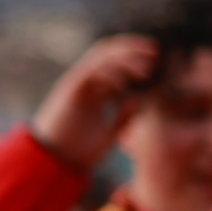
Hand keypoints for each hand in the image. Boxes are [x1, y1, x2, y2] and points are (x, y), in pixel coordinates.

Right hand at [30, 36, 159, 172]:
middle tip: (154, 51)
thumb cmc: (80, 150)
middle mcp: (85, 82)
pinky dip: (108, 72)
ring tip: (145, 67)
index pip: (115, 63)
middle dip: (131, 48)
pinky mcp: (69, 89)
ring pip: (100, 58)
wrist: (55, 162)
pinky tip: (123, 82)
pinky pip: (90, 71)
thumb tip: (142, 101)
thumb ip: (125, 116)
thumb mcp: (110, 132)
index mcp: (95, 91)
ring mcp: (76, 83)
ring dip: (124, 57)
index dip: (135, 57)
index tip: (156, 59)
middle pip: (108, 53)